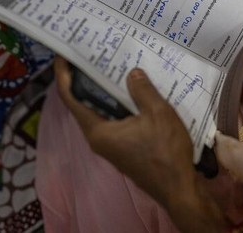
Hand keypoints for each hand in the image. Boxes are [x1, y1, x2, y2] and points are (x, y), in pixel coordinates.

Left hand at [53, 57, 225, 230]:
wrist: (179, 189)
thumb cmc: (165, 152)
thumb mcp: (158, 114)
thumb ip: (142, 90)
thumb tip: (131, 73)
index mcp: (98, 131)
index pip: (70, 98)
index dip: (64, 76)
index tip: (64, 55)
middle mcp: (98, 139)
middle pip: (83, 104)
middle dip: (85, 79)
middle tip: (91, 54)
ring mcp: (110, 146)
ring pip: (100, 112)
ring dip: (103, 91)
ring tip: (110, 66)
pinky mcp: (123, 149)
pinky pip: (113, 120)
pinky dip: (116, 103)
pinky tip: (131, 92)